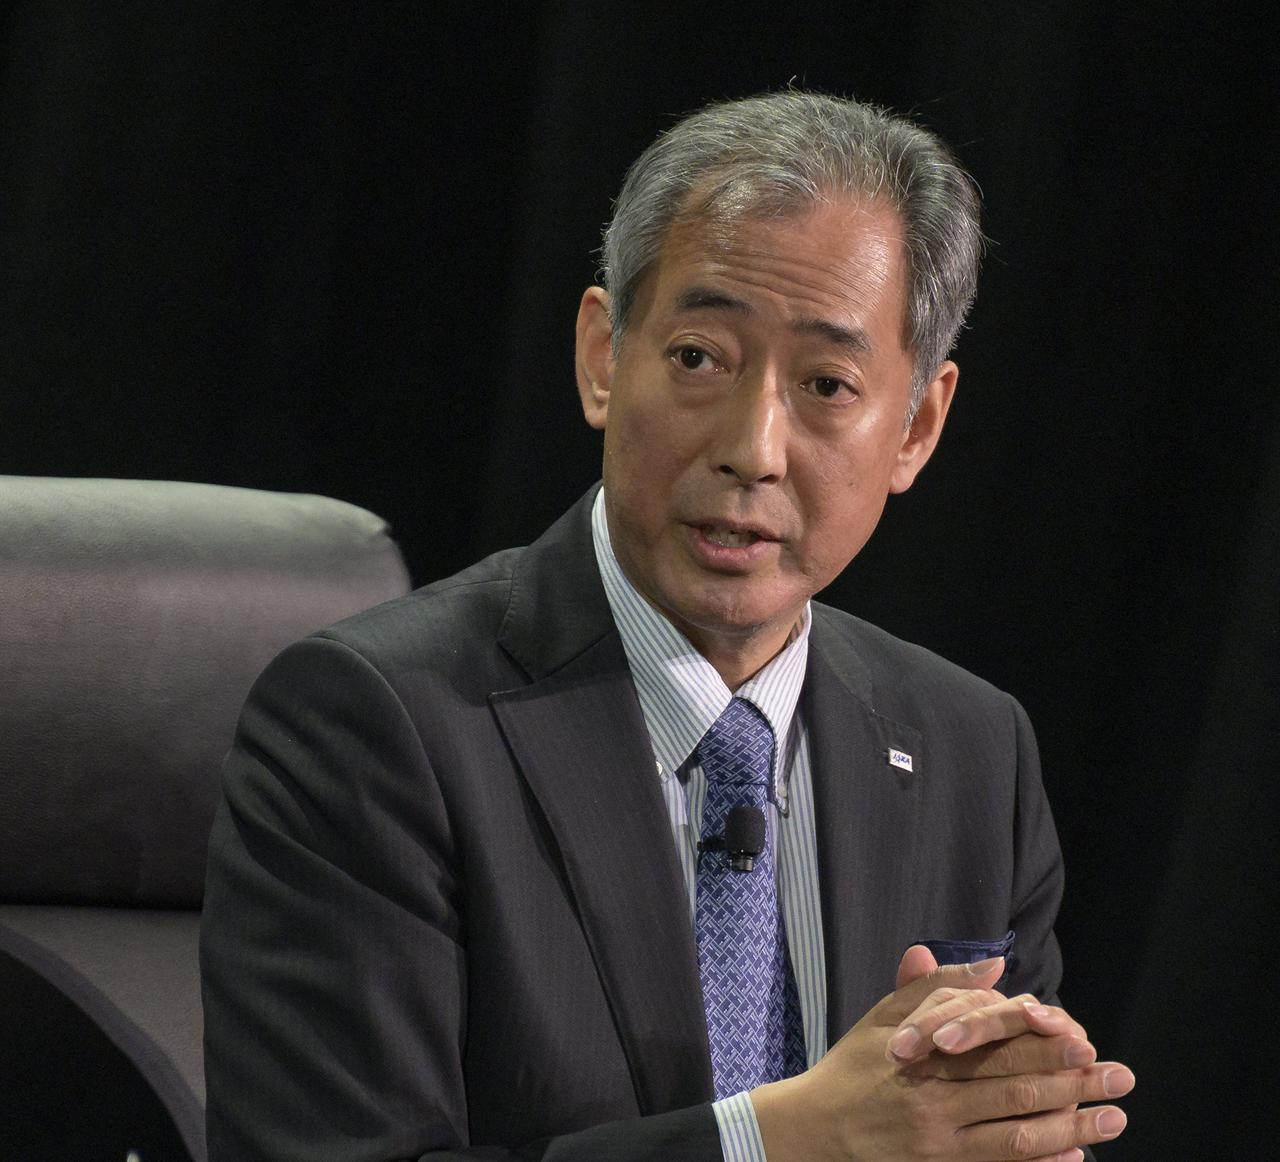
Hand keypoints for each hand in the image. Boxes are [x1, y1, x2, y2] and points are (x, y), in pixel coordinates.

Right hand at [750, 948, 1132, 1160]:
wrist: (814, 1130)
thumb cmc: (854, 1067)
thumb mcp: (886, 1019)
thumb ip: (935, 988)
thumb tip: (992, 964)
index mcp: (927, 1058)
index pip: (997, 1047)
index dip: (1045, 1044)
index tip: (1085, 1039)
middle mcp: (938, 1103)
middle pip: (1018, 1092)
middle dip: (1075, 1084)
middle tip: (1121, 1077)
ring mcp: (942, 1146)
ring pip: (1018, 1137)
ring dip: (1072, 1128)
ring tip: (1114, 1118)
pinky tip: (1075, 1157)